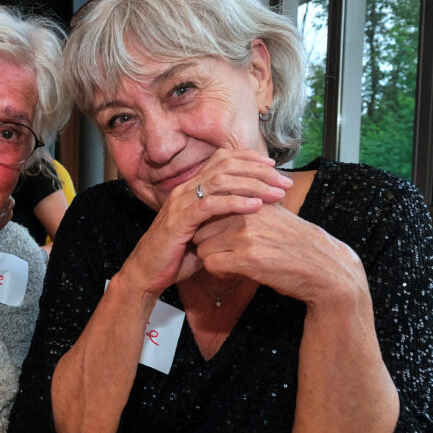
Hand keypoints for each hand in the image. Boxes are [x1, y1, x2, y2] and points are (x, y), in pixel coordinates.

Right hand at [120, 149, 291, 295]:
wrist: (147, 273)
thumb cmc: (176, 255)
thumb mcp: (204, 231)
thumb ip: (223, 218)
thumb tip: (253, 212)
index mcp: (191, 188)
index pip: (222, 159)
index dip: (250, 159)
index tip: (274, 169)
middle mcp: (186, 189)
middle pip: (226, 165)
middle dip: (259, 171)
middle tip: (284, 182)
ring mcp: (181, 203)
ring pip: (221, 180)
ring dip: (253, 185)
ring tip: (276, 194)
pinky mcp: (180, 220)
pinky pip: (211, 205)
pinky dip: (235, 202)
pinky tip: (255, 206)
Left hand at [191, 202, 364, 305]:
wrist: (325, 268)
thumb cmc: (298, 243)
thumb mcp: (275, 214)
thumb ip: (250, 205)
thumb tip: (222, 203)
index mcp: (253, 198)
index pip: (211, 205)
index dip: (210, 224)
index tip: (220, 235)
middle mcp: (247, 212)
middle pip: (201, 227)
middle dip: (208, 243)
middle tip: (224, 253)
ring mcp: (246, 235)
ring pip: (202, 247)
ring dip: (212, 259)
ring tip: (231, 264)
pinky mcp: (247, 258)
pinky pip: (211, 264)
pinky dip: (218, 272)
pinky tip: (234, 272)